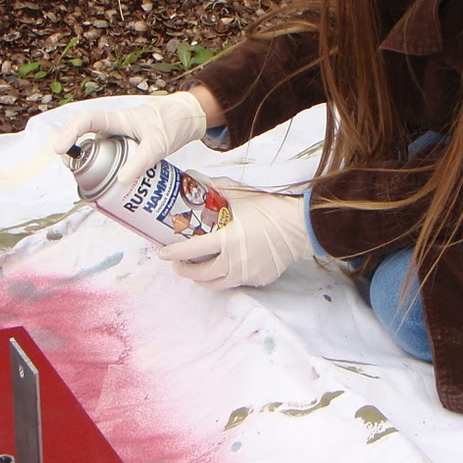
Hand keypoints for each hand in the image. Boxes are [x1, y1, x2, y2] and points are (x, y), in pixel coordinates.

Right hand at [51, 91, 208, 192]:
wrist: (185, 119)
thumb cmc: (171, 124)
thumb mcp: (158, 145)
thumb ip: (141, 161)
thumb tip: (121, 181)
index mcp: (117, 119)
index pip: (85, 120)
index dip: (69, 133)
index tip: (60, 150)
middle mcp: (112, 126)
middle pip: (82, 133)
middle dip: (72, 150)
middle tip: (71, 169)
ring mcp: (116, 136)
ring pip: (94, 147)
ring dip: (87, 161)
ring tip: (88, 181)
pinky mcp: (122, 146)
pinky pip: (106, 155)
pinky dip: (102, 167)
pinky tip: (106, 182)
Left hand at [158, 187, 310, 288]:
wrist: (300, 226)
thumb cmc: (271, 209)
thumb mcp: (241, 196)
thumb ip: (217, 188)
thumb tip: (196, 178)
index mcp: (227, 239)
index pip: (192, 250)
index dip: (173, 253)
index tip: (162, 253)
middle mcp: (234, 261)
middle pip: (201, 274)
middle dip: (185, 270)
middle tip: (178, 264)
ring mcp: (247, 273)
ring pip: (216, 284)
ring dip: (202, 279)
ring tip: (196, 271)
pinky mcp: (258, 279)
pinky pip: (236, 282)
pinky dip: (225, 276)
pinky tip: (222, 268)